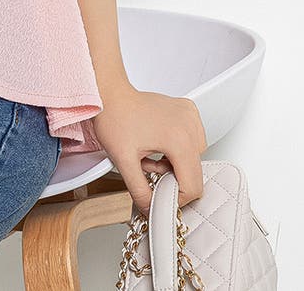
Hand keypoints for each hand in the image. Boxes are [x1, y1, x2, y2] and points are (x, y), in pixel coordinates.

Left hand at [92, 81, 207, 215]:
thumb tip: (150, 209)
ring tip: (150, 152)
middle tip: (147, 165)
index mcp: (179, 139)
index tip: (159, 193)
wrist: (109, 93)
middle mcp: (190, 125)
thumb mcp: (123, 160)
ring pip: (194, 157)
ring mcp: (190, 115)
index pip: (193, 185)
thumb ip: (139, 190)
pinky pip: (192, 140)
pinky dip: (178, 147)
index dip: (175, 197)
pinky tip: (159, 141)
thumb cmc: (114, 117)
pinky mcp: (188, 110)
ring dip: (174, 163)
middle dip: (171, 176)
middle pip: (194, 172)